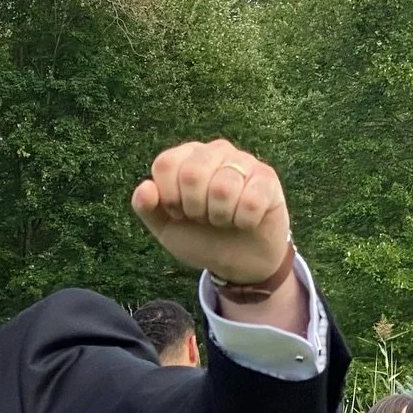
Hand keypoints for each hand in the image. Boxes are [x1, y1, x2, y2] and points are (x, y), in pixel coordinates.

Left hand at [131, 140, 290, 283]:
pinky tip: (245, 221)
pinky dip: (243, 221)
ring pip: (223, 188)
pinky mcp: (268, 179)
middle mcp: (214, 152)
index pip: (165, 164)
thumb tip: (145, 187)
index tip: (178, 212)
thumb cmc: (199, 236)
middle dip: (194, 207)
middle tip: (203, 217)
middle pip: (192, 173)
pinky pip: (250, 201)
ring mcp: (244, 162)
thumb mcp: (165, 227)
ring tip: (223, 219)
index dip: (169, 197)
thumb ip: (146, 207)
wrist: (237, 260)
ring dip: (220, 216)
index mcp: (185, 158)